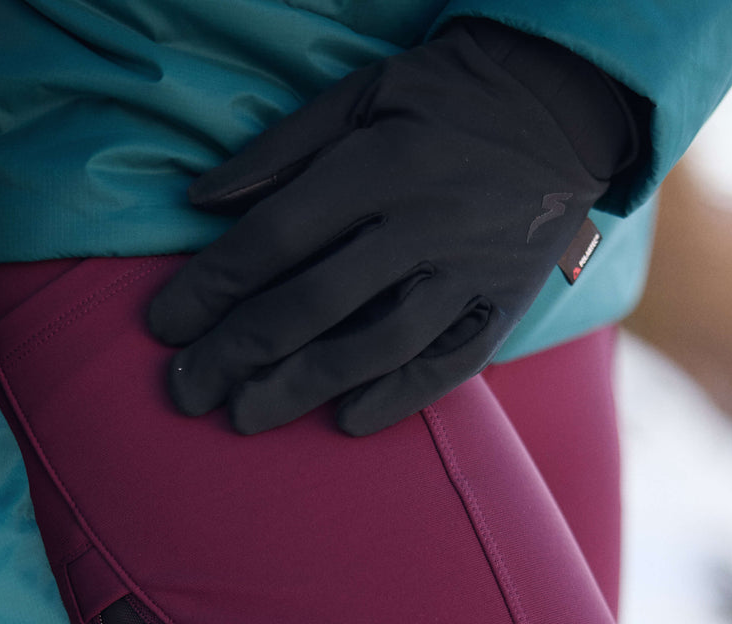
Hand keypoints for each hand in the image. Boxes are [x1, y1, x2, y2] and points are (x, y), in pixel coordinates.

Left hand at [149, 20, 635, 435]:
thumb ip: (281, 149)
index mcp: (380, 163)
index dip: (211, 287)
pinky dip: (396, 398)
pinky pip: (448, 366)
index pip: (275, 237)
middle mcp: (422, 223)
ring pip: (375, 346)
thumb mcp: (363, 94)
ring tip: (244, 417)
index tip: (164, 327)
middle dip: (239, 353)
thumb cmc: (448, 97)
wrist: (567, 107)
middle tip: (187, 393)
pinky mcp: (503, 305)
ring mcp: (467, 271)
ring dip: (302, 388)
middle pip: (313, 303)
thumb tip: (199, 201)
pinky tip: (345, 422)